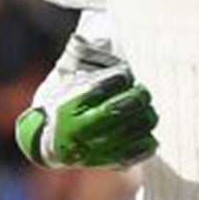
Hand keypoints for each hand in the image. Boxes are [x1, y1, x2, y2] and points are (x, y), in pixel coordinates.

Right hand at [19, 69, 158, 167]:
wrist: (51, 143)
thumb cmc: (64, 103)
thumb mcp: (64, 78)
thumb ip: (78, 57)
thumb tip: (86, 37)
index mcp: (68, 107)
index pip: (98, 88)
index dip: (118, 78)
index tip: (125, 73)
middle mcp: (81, 130)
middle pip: (119, 110)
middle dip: (138, 96)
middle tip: (143, 90)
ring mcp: (96, 149)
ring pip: (133, 131)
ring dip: (147, 116)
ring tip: (146, 109)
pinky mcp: (109, 162)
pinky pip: (138, 152)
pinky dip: (147, 141)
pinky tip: (146, 131)